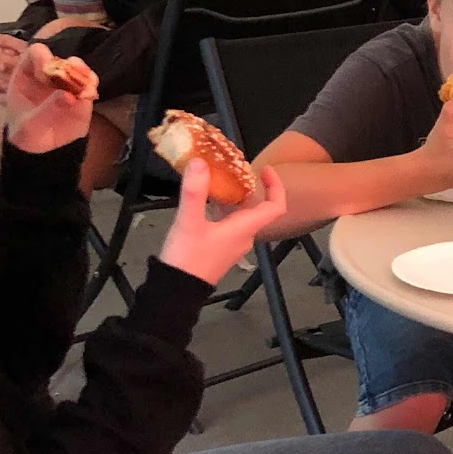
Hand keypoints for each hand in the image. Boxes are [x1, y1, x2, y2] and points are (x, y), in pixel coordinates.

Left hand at [3, 42, 96, 153]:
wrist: (42, 147)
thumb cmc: (27, 132)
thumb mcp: (29, 127)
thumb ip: (46, 111)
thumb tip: (69, 96)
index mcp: (27, 75)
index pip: (34, 55)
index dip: (42, 57)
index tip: (48, 69)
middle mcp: (49, 74)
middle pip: (60, 60)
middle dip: (69, 64)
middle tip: (75, 70)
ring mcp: (67, 83)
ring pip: (79, 69)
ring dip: (84, 73)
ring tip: (87, 82)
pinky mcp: (82, 95)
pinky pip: (89, 86)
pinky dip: (91, 88)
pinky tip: (89, 94)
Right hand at [159, 162, 288, 286]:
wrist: (177, 291)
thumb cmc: (188, 259)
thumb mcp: (189, 222)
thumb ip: (195, 191)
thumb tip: (200, 163)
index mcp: (245, 229)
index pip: (275, 207)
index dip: (275, 186)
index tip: (266, 170)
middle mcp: (243, 236)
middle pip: (256, 208)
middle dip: (249, 186)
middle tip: (235, 169)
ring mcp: (231, 244)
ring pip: (241, 215)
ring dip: (234, 196)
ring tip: (219, 179)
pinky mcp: (219, 248)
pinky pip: (228, 223)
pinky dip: (223, 208)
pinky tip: (206, 200)